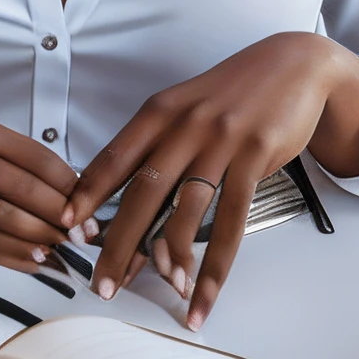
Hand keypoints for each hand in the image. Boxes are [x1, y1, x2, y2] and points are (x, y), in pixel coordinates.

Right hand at [0, 116, 78, 273]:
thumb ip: (12, 177)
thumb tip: (68, 205)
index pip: (40, 158)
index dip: (72, 188)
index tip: (90, 210)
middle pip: (30, 189)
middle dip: (65, 219)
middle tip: (85, 238)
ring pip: (12, 218)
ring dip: (45, 241)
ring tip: (64, 254)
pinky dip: (18, 256)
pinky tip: (35, 262)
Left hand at [62, 33, 355, 328]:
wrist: (291, 65)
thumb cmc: (231, 93)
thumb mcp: (187, 107)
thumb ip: (161, 147)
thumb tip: (134, 203)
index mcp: (160, 110)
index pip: (114, 157)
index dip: (87, 194)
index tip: (67, 226)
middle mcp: (184, 125)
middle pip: (143, 193)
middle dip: (119, 244)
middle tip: (103, 283)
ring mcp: (220, 141)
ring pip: (184, 212)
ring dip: (171, 259)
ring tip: (164, 291)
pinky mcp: (254, 158)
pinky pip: (230, 222)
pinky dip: (215, 266)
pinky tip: (203, 293)